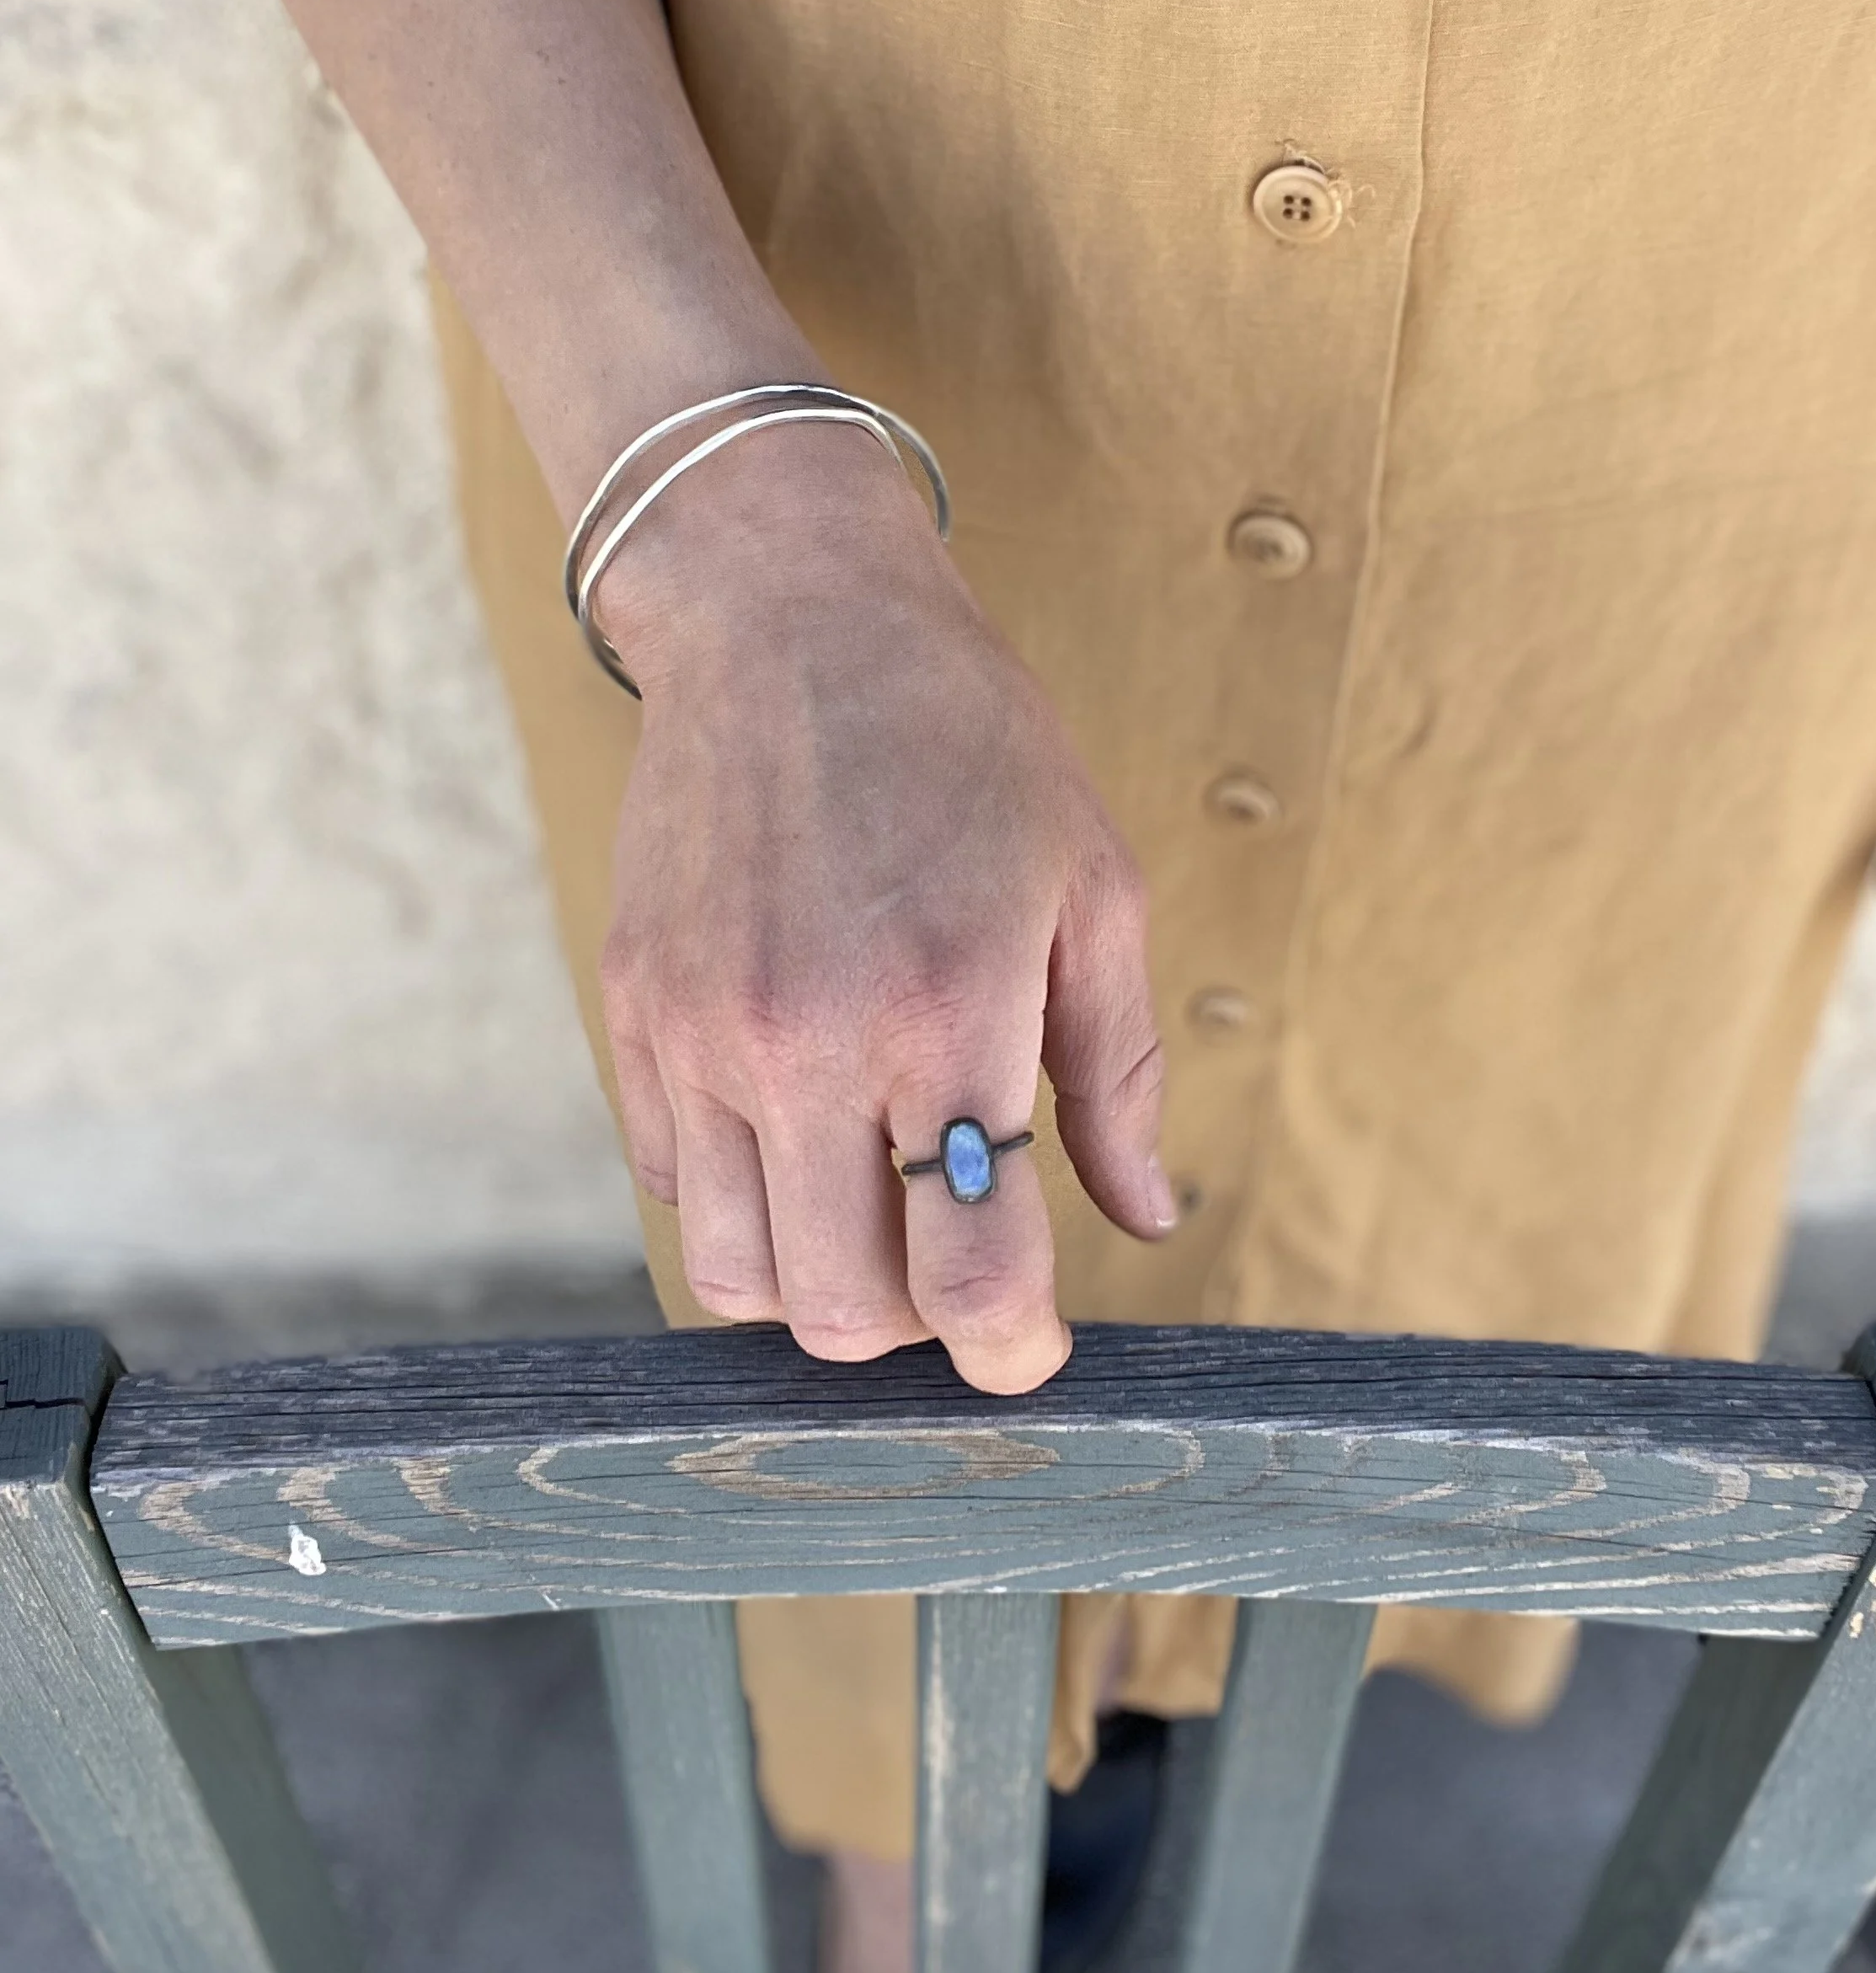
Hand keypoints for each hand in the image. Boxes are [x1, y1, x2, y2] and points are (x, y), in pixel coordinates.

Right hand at [592, 417, 1175, 1393]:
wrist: (789, 621)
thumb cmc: (967, 744)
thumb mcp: (1093, 887)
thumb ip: (1118, 1071)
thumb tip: (1143, 1218)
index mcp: (948, 1012)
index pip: (973, 1276)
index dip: (1014, 1350)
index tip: (1030, 1351)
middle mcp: (808, 1042)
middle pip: (841, 1314)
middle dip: (916, 1323)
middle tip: (956, 1257)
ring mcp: (701, 1032)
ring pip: (733, 1275)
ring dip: (815, 1276)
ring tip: (867, 1201)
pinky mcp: (635, 1013)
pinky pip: (673, 1183)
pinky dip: (741, 1192)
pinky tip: (794, 1119)